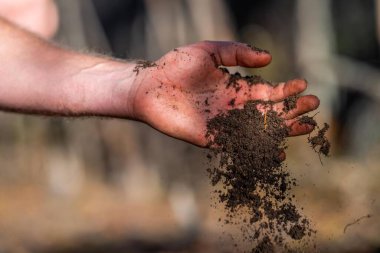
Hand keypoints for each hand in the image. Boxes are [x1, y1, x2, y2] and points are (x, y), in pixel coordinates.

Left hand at [132, 41, 318, 146]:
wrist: (148, 87)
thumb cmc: (174, 66)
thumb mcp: (208, 51)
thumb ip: (237, 53)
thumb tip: (268, 58)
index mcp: (235, 88)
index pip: (267, 91)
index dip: (287, 90)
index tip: (304, 86)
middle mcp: (233, 108)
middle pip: (269, 113)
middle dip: (291, 110)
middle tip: (312, 107)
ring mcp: (224, 124)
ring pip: (259, 131)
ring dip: (281, 131)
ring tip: (304, 128)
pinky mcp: (211, 138)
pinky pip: (238, 147)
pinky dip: (257, 151)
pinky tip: (275, 152)